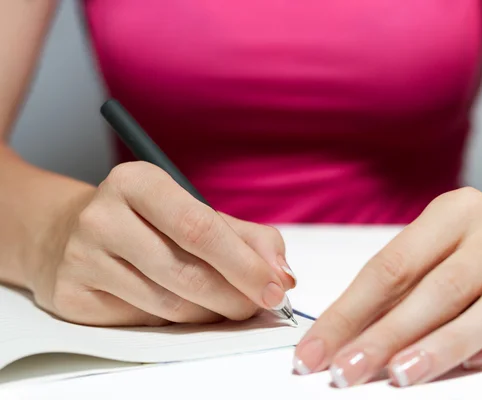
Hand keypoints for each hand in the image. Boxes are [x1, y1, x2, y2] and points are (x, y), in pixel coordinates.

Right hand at [30, 162, 295, 326]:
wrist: (70, 233)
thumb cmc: (149, 223)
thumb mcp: (194, 212)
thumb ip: (247, 238)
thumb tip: (282, 274)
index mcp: (137, 182)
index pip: (199, 227)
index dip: (243, 263)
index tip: (276, 286)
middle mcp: (102, 215)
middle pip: (185, 271)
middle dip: (234, 297)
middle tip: (257, 304)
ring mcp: (81, 257)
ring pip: (167, 304)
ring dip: (210, 314)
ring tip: (225, 306)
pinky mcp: (72, 295)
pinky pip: (142, 322)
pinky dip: (176, 323)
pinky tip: (185, 310)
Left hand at [293, 187, 481, 387]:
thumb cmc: (470, 247)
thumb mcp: (429, 248)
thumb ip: (392, 289)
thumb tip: (340, 339)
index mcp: (454, 212)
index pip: (391, 267)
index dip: (349, 312)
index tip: (317, 351)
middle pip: (439, 290)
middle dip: (387, 336)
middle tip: (348, 370)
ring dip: (443, 347)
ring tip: (401, 375)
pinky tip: (477, 364)